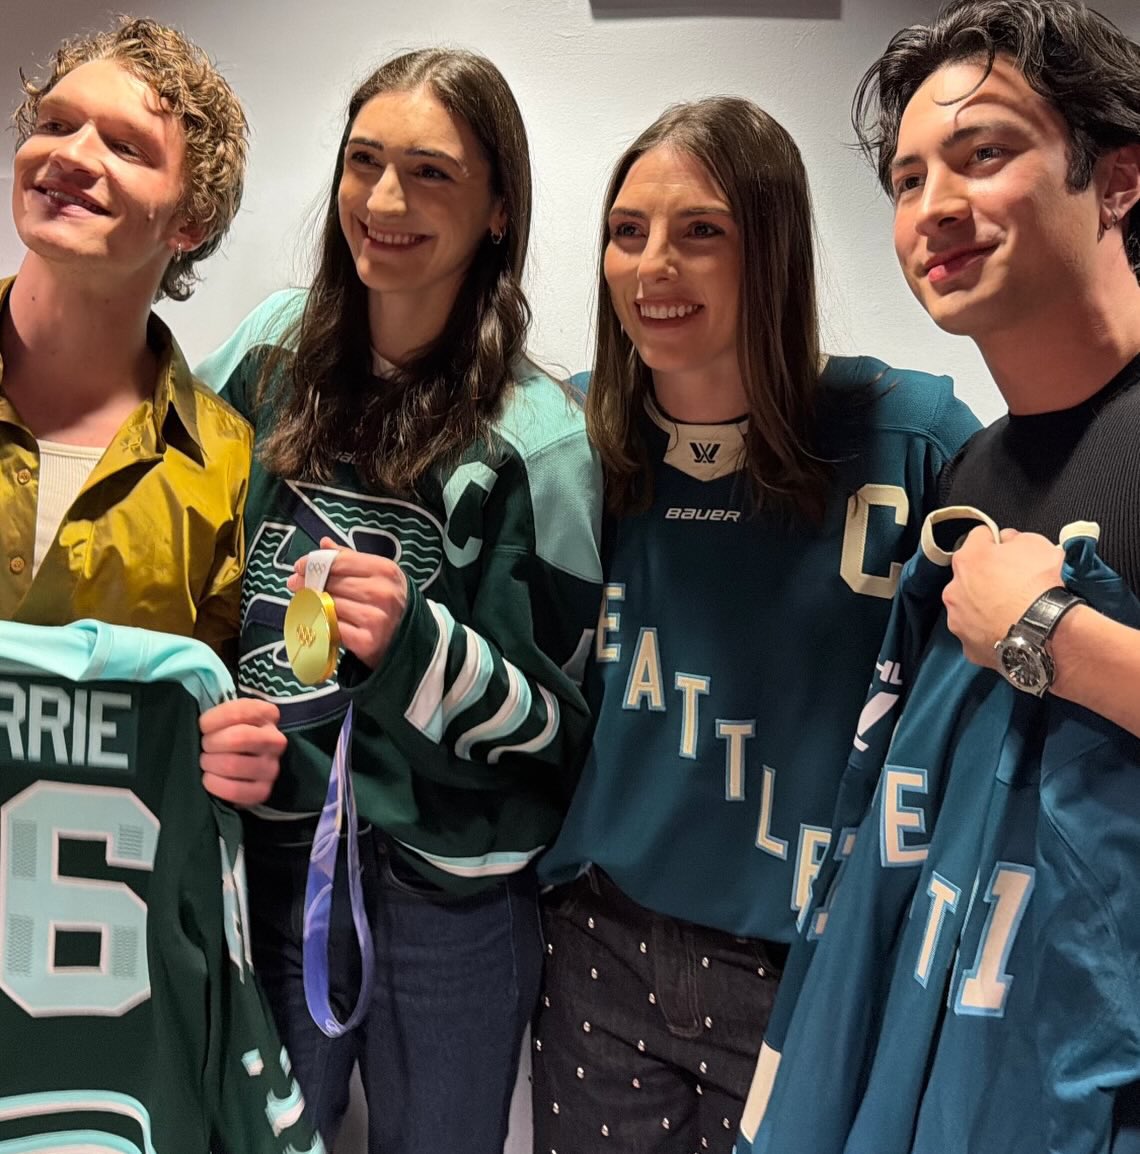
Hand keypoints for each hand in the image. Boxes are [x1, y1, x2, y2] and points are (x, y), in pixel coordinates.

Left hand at [199, 697, 286, 805]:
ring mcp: (272, 767)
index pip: (238, 712)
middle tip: (205, 746)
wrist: (240, 758)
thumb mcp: (227, 715)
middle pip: (239, 738)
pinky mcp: (263, 791)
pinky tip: (210, 778)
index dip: (213, 720)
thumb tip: (200, 728)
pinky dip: (215, 784)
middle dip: (212, 743)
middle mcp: (276, 740)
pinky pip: (234, 790)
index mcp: (268, 715)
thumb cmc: (228, 732)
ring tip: (207, 762)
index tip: (203, 726)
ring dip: (211, 764)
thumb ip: (218, 716)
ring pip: (233, 765)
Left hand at [286, 537, 407, 668]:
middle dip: (310, 583)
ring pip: (330, 604)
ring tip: (308, 602)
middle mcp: (383, 592)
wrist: (412, 640)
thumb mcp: (378, 576)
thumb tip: (324, 543)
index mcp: (386, 570)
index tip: (299, 566)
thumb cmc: (390, 603)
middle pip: (333, 583)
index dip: (315, 562)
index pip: (341, 561)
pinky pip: (333, 626)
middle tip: (296, 585)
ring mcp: (376, 618)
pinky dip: (323, 623)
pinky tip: (320, 620)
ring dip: (314, 603)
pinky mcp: (367, 641)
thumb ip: (351, 559)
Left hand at [943, 526, 1064, 668]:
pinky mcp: (967, 646)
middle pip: (969, 576)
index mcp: (968, 559)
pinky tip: (1008, 632)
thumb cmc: (1041, 586)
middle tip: (1013, 585)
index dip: (997, 542)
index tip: (1009, 550)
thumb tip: (1007, 541)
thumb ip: (1014, 539)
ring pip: (968, 607)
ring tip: (1011, 612)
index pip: (979, 538)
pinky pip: (977, 635)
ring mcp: (957, 620)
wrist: (1046, 631)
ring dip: (984, 607)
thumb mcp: (1037, 545)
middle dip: (986, 577)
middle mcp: (954, 589)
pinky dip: (989, 633)